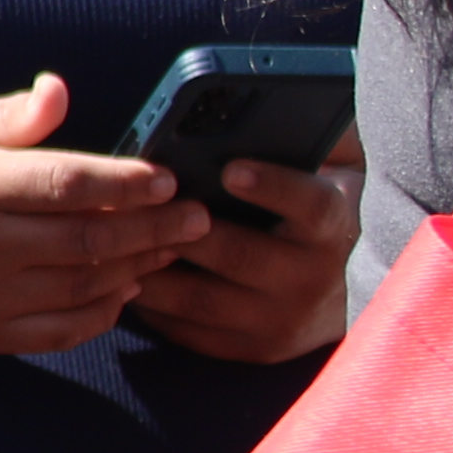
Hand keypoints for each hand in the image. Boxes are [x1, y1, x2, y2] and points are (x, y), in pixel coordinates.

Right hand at [0, 76, 197, 356]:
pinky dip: (102, 313)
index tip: (166, 178)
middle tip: (196, 217)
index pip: (71, 183)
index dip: (129, 182)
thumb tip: (60, 90)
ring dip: (138, 268)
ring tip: (170, 249)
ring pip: (85, 287)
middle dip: (156, 227)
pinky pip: (60, 330)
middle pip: (91, 239)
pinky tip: (123, 290)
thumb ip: (8, 116)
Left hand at [132, 152, 357, 363]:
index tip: (230, 169)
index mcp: (331, 228)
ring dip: (150, 267)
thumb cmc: (309, 214)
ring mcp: (280, 320)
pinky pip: (189, 328)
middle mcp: (311, 278)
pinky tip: (116, 275)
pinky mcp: (249, 348)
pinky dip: (150, 303)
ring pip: (202, 297)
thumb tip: (275, 104)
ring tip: (110, 237)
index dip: (273, 187)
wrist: (342, 293)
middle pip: (239, 254)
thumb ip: (307, 138)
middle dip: (181, 229)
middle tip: (134, 204)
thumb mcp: (326, 172)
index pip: (311, 205)